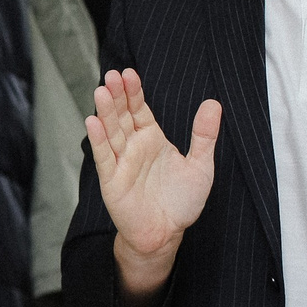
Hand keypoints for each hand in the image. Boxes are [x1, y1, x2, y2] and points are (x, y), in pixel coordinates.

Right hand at [85, 69, 218, 266]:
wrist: (166, 233)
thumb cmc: (181, 202)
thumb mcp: (201, 166)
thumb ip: (204, 135)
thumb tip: (213, 103)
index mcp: (152, 139)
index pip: (139, 110)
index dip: (134, 92)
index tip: (129, 73)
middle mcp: (133, 147)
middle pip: (122, 116)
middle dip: (117, 95)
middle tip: (112, 75)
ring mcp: (121, 162)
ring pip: (111, 132)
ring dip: (105, 112)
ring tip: (101, 91)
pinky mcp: (112, 180)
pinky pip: (104, 157)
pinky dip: (98, 140)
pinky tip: (92, 122)